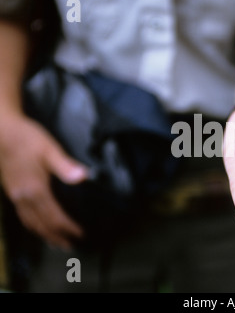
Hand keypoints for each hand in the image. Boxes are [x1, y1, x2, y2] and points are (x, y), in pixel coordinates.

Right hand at [0, 115, 88, 249]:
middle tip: (70, 246)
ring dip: (44, 235)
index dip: (67, 227)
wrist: (2, 130)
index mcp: (35, 189)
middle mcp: (23, 197)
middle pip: (41, 224)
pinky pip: (22, 216)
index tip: (80, 234)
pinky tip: (38, 226)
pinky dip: (33, 225)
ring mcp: (15, 195)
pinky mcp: (11, 191)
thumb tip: (83, 176)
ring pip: (30, 222)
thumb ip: (65, 165)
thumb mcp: (49, 148)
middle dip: (56, 237)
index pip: (54, 216)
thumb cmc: (27, 138)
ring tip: (56, 242)